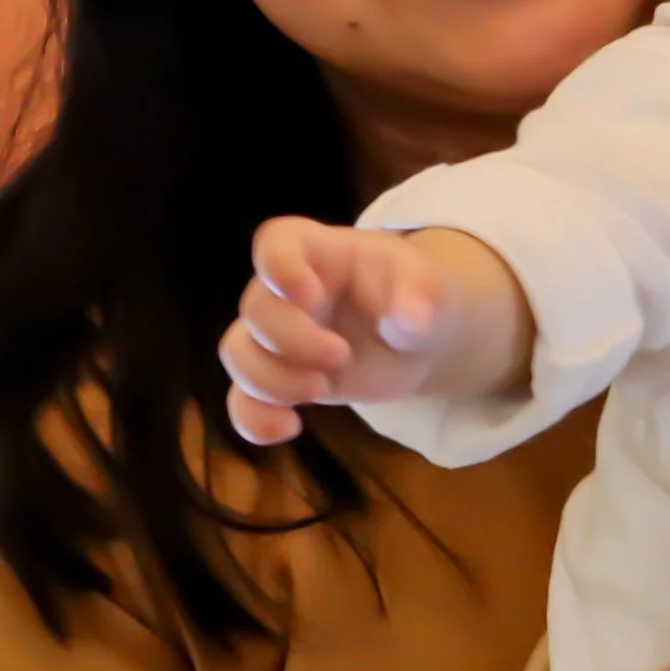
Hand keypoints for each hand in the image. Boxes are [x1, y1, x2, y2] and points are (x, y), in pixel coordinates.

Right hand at [220, 216, 523, 442]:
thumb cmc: (417, 294)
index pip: (277, 242)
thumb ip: (422, 296)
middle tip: (342, 357)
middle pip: (255, 308)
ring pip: (238, 353)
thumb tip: (411, 320)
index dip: (279, 268)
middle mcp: (287, 291)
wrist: (420, 338)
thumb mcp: (431, 286)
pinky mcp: (280, 379)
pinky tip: (290, 428)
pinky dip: (254, 419)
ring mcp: (279, 336)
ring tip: (322, 389)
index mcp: (322, 253)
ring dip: (271, 380)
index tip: (310, 297)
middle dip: (293, 340)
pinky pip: (241, 400)